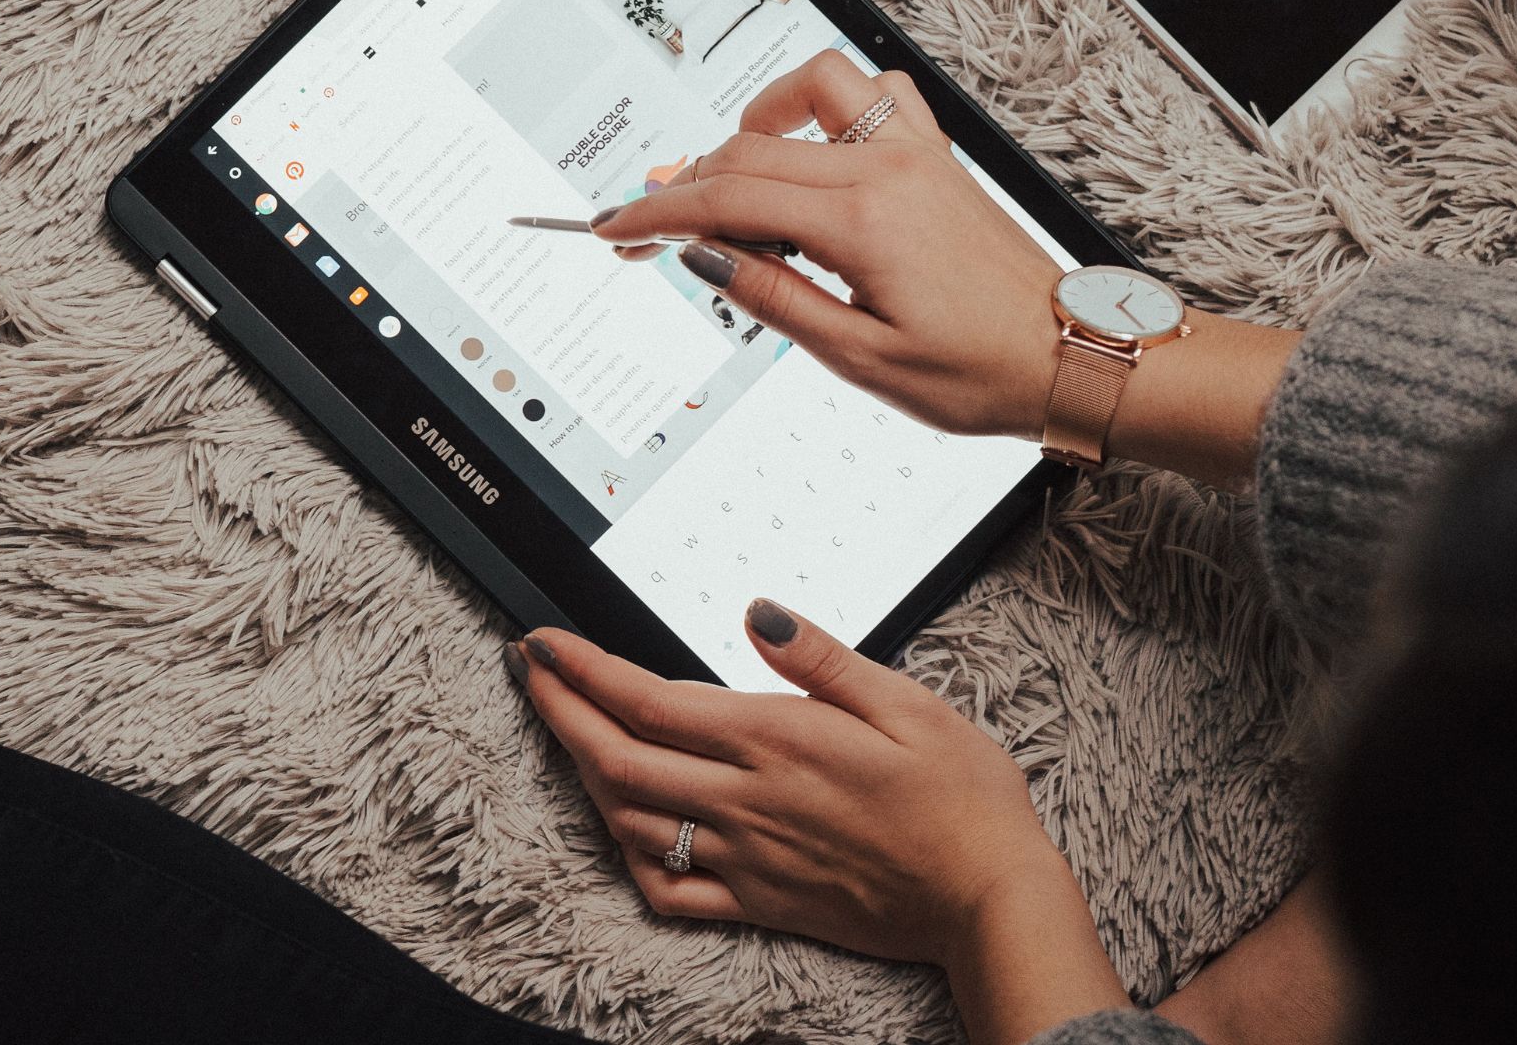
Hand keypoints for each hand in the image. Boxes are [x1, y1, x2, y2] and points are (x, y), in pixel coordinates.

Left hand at [510, 601, 1129, 1041]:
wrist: (987, 897)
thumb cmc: (962, 797)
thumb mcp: (907, 702)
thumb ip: (820, 657)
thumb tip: (756, 611)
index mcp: (779, 740)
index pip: (649, 700)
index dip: (582, 669)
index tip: (542, 642)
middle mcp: (748, 802)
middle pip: (617, 759)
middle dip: (559, 711)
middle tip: (529, 674)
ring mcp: (747, 860)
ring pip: (630, 821)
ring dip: (585, 775)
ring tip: (568, 735)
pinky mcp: (760, 905)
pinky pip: (668, 892)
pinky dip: (629, 857)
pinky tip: (624, 831)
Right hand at [589, 51, 1301, 481]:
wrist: (1071, 356)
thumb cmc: (981, 371)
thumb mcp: (862, 359)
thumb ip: (776, 298)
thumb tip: (706, 255)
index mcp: (862, 221)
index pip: (728, 199)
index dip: (659, 212)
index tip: (616, 228)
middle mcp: (887, 169)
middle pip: (749, 150)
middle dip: (683, 184)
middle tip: (643, 224)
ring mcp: (915, 153)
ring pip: (806, 96)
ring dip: (752, 125)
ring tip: (724, 173)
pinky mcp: (936, 156)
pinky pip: (873, 92)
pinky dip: (826, 102)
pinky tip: (809, 141)